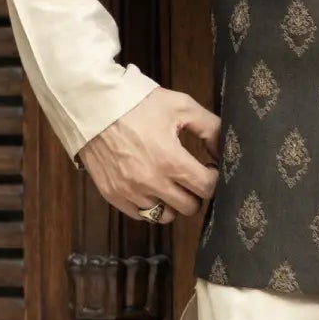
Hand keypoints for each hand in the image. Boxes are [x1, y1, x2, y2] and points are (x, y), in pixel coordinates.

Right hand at [80, 88, 220, 222]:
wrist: (93, 105)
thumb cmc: (138, 103)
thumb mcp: (181, 106)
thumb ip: (210, 127)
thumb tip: (225, 150)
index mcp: (171, 160)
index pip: (207, 188)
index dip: (214, 179)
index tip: (209, 169)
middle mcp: (151, 182)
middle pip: (190, 207)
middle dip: (196, 192)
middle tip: (191, 176)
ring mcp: (130, 192)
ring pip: (165, 216)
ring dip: (173, 203)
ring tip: (170, 183)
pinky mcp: (113, 195)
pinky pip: (141, 215)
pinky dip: (150, 206)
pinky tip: (150, 187)